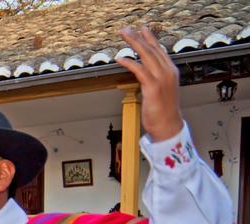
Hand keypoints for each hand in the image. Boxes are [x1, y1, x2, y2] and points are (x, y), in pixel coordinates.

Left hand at [116, 26, 183, 141]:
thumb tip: (144, 75)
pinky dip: (130, 62)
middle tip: (127, 30)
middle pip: (152, 50)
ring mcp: (161, 79)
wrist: (168, 125)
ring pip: (147, 56)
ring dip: (134, 44)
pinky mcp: (153, 87)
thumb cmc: (163, 112)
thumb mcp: (161, 91)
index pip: (160, 51)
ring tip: (124, 36)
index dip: (151, 39)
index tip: (143, 30)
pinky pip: (140, 70)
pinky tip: (121, 58)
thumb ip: (155, 80)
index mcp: (170, 72)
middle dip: (139, 38)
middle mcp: (168, 72)